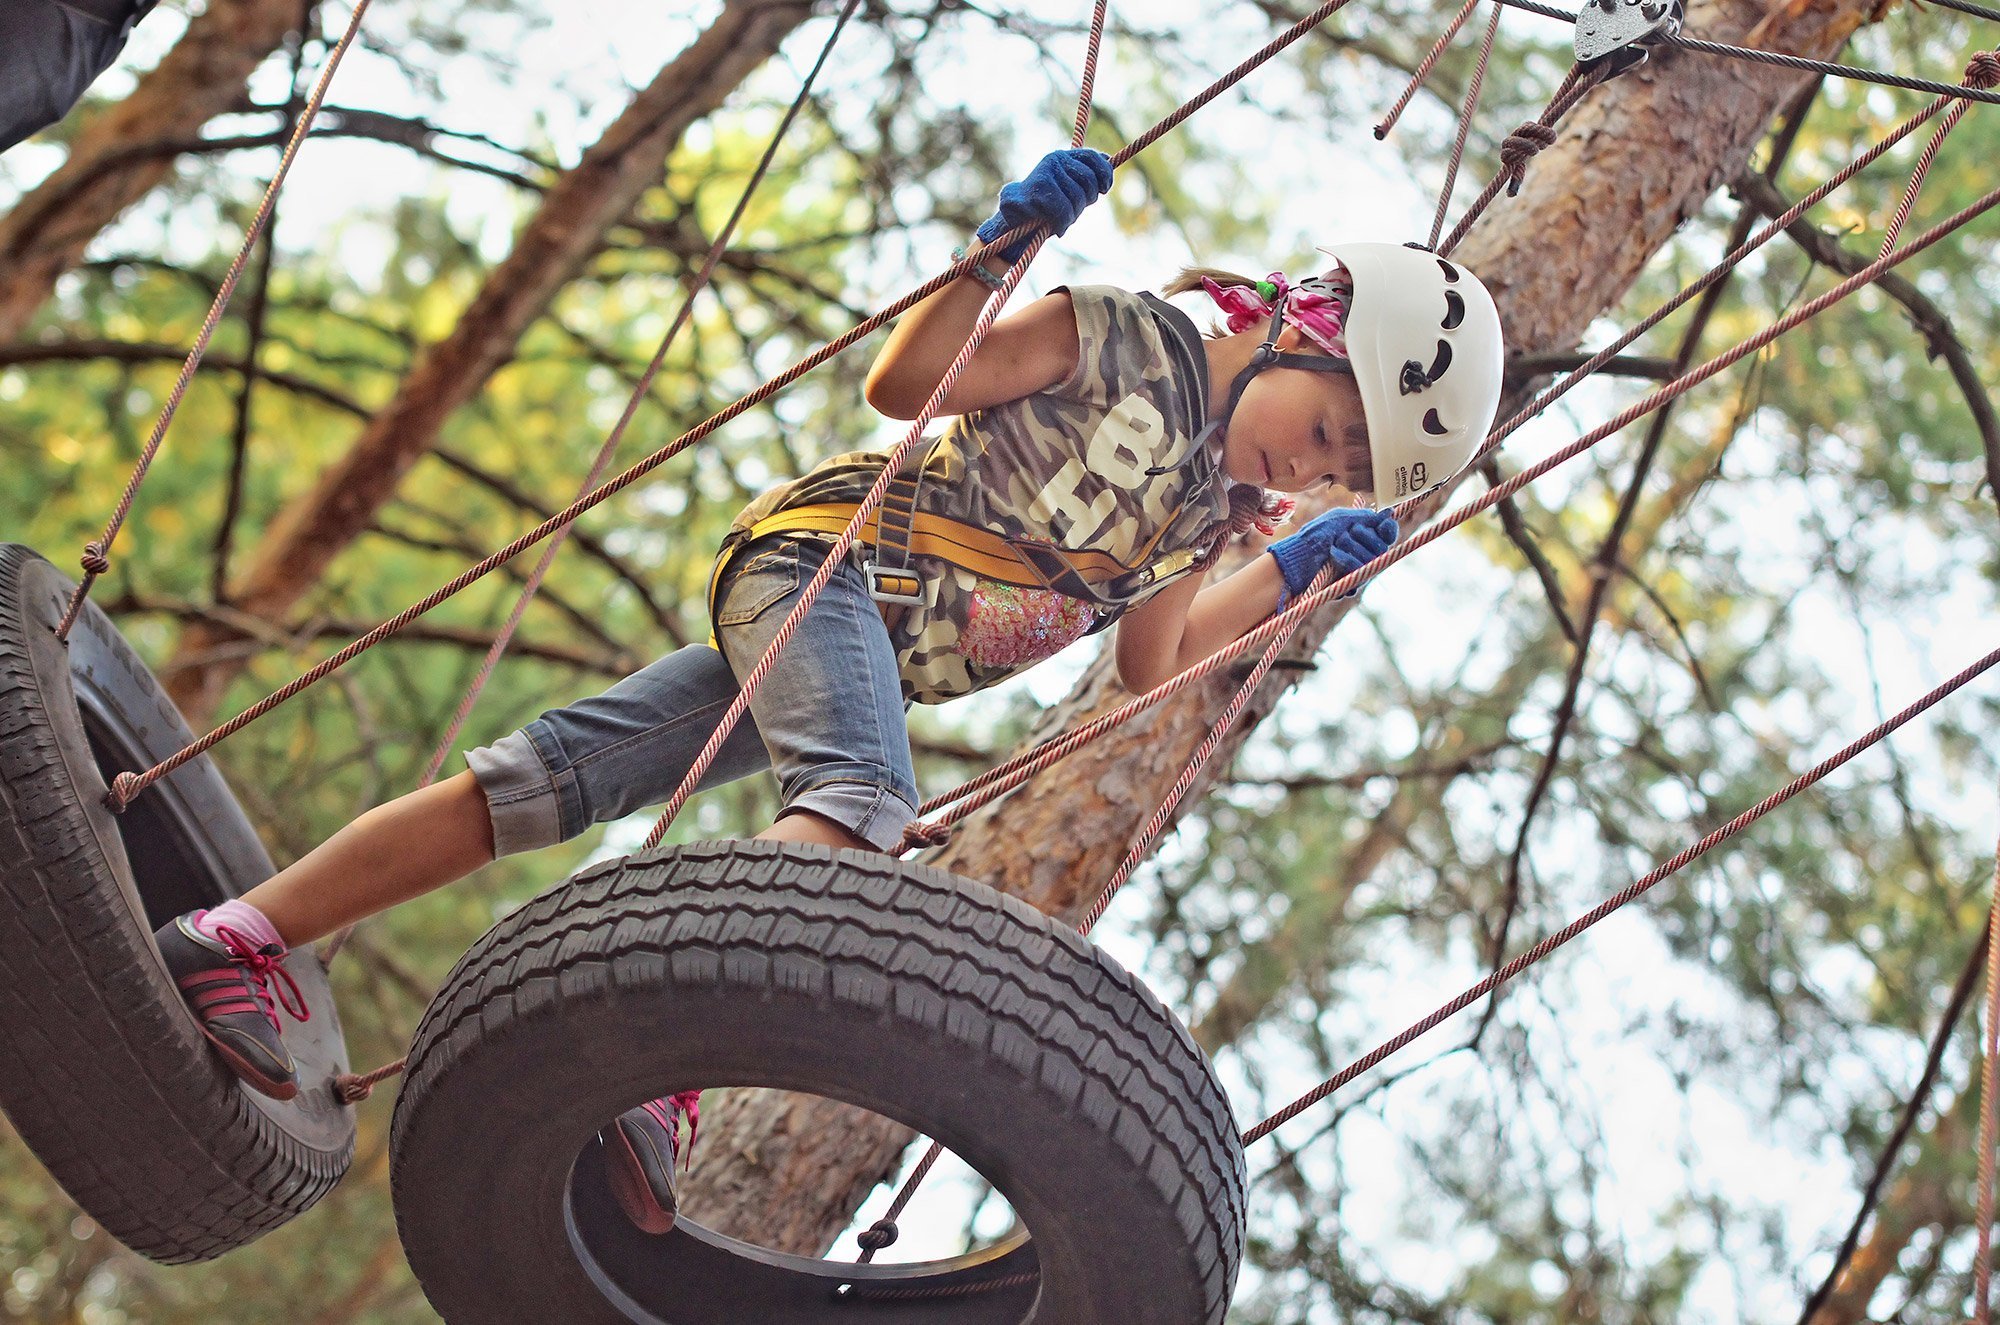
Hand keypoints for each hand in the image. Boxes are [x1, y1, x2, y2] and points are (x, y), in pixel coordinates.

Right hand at [975, 148, 1114, 261]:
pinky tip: (1055, 228)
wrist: (1012, 219)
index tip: (1104, 190)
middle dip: (1085, 202)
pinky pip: (1062, 211)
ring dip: (1072, 217)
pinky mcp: (1036, 191)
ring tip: (1060, 220)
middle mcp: (1053, 160)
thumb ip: (1084, 177)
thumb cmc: (1044, 207)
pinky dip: (1062, 224)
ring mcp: (1044, 174)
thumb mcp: (1067, 189)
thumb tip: (1108, 161)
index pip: (1093, 157)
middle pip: (1089, 181)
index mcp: (1061, 156)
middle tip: (1073, 212)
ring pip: (1076, 199)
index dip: (1105, 173)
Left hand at [1267, 508, 1398, 598]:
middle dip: (1365, 537)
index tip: (1382, 525)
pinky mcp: (1351, 584)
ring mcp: (1360, 570)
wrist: (1298, 555)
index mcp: (1366, 535)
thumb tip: (1389, 514)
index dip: (1388, 530)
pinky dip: (1347, 562)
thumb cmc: (1317, 534)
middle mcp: (1367, 553)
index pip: (1388, 534)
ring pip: (1372, 561)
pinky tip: (1334, 557)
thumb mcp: (1341, 519)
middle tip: (1345, 534)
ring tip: (1335, 544)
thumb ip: (1365, 517)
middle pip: (1382, 547)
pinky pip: (1360, 576)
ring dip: (1353, 548)